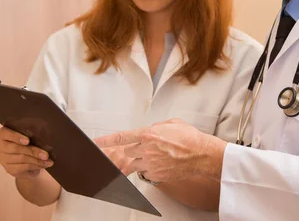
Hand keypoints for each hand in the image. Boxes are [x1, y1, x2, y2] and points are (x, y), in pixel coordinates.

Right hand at [0, 126, 53, 178]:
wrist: (24, 156)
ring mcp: (3, 159)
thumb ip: (31, 132)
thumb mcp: (28, 133)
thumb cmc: (27, 140)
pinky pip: (23, 167)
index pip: (5, 133)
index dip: (16, 137)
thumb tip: (44, 135)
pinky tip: (44, 165)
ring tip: (49, 161)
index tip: (28, 141)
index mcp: (2, 134)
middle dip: (33, 151)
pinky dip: (35, 166)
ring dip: (37, 160)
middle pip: (15, 149)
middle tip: (46, 155)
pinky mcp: (9, 169)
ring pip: (21, 159)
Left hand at [94, 119, 226, 182]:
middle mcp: (146, 150)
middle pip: (128, 152)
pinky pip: (146, 173)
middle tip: (139, 150)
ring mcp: (151, 164)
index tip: (95, 143)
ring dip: (140, 161)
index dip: (106, 140)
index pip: (121, 137)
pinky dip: (150, 169)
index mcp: (148, 134)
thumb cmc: (190, 137)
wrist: (202, 154)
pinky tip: (163, 164)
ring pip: (135, 164)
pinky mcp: (157, 175)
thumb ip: (156, 126)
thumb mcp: (171, 123)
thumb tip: (151, 130)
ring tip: (155, 157)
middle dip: (132, 151)